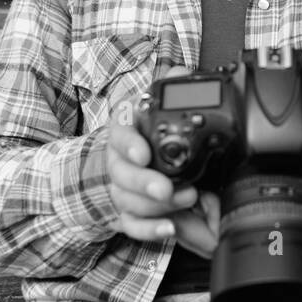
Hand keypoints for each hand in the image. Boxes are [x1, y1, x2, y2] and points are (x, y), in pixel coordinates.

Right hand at [105, 66, 220, 256]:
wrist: (126, 157)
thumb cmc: (143, 130)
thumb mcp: (153, 105)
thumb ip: (167, 88)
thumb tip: (180, 71)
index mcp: (123, 130)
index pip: (118, 134)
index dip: (129, 145)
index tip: (143, 154)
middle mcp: (117, 160)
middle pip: (122, 174)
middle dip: (144, 182)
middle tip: (167, 188)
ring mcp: (120, 188)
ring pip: (127, 201)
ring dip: (154, 205)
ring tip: (184, 200)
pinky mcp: (126, 211)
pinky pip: (132, 224)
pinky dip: (149, 229)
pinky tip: (168, 229)